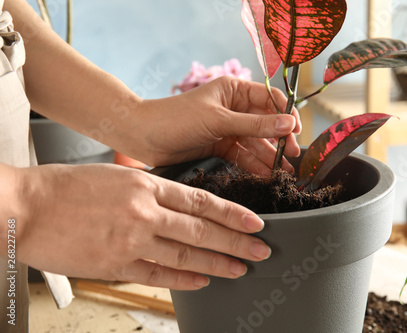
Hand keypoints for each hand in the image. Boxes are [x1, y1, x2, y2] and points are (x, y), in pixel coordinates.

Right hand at [16, 163, 271, 289]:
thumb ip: (151, 190)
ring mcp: (132, 240)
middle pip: (202, 230)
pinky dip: (184, 280)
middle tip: (261, 250)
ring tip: (240, 269)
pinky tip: (202, 281)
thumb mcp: (117, 175)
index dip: (232, 213)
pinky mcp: (116, 265)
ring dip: (217, 264)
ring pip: (186, 255)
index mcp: (146, 183)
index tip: (255, 223)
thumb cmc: (67, 187)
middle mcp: (145, 212)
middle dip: (236, 242)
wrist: (27, 207)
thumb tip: (179, 207)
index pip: (202, 200)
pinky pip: (159, 274)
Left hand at [126, 77, 301, 174]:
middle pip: (266, 123)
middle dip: (280, 139)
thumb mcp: (218, 120)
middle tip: (292, 156)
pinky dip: (255, 165)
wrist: (142, 136)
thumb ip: (254, 124)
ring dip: (270, 156)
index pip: (270, 99)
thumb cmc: (176, 118)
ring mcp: (228, 129)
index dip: (285, 114)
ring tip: (284, 172)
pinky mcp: (220, 147)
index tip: (296, 131)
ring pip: (256, 143)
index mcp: (234, 91)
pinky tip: (267, 175)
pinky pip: (243, 156)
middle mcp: (234, 108)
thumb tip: (288, 124)